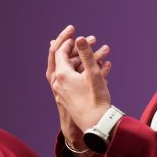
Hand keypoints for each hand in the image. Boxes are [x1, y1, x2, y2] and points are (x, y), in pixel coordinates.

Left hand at [47, 24, 114, 138]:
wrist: (95, 124)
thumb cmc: (96, 99)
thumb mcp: (93, 73)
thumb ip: (86, 54)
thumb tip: (79, 38)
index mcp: (62, 75)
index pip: (60, 52)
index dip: (67, 40)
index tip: (74, 32)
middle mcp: (58, 83)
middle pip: (63, 61)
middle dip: (75, 50)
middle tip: (82, 39)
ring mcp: (61, 92)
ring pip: (70, 72)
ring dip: (82, 62)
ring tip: (97, 54)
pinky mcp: (67, 100)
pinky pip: (72, 82)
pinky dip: (82, 73)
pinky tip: (97, 71)